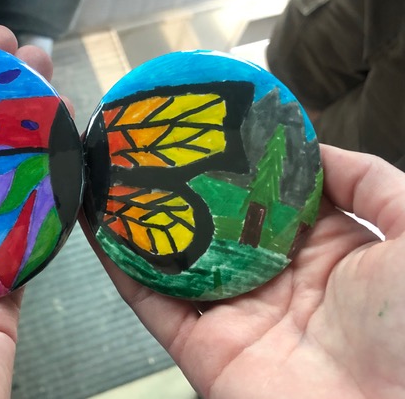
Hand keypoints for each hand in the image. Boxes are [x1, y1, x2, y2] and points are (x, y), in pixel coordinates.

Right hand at [82, 144, 404, 398]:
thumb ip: (371, 182)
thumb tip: (316, 146)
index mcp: (324, 252)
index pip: (269, 196)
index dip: (240, 161)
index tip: (209, 123)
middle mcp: (274, 280)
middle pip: (214, 224)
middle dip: (182, 185)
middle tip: (148, 144)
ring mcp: (235, 314)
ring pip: (175, 260)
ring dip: (141, 220)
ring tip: (111, 175)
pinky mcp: (202, 348)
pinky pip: (152, 302)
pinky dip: (121, 267)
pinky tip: (99, 226)